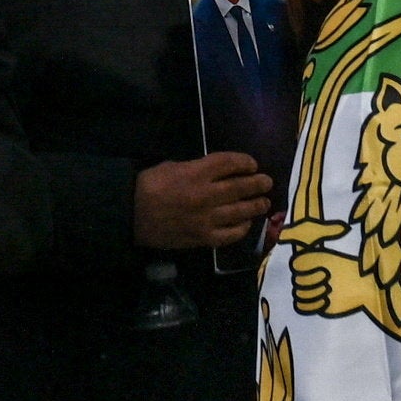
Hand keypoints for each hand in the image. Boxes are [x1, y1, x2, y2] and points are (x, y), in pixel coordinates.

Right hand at [131, 153, 274, 251]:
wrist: (132, 215)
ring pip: (240, 211)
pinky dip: (242, 229)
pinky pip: (230, 234)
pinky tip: (246, 224)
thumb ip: (197, 168)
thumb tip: (217, 173)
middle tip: (267, 182)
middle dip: (257, 184)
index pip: (229, 163)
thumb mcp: (172, 166)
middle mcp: (206, 195)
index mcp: (196, 173)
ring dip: (255, 206)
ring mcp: (206, 219)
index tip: (253, 164)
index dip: (245, 162)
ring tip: (264, 202)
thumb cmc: (149, 185)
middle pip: (240, 187)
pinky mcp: (203, 238)